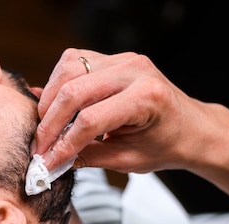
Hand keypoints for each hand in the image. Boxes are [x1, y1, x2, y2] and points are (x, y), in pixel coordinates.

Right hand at [32, 48, 209, 173]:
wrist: (189, 127)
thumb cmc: (165, 144)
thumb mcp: (128, 161)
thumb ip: (88, 157)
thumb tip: (52, 161)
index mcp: (146, 98)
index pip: (90, 120)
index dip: (63, 143)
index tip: (47, 162)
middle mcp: (134, 70)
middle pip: (73, 92)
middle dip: (49, 124)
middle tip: (39, 148)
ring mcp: (123, 59)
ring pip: (68, 70)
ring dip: (50, 101)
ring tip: (47, 129)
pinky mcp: (113, 57)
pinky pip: (74, 63)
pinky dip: (58, 85)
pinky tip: (57, 107)